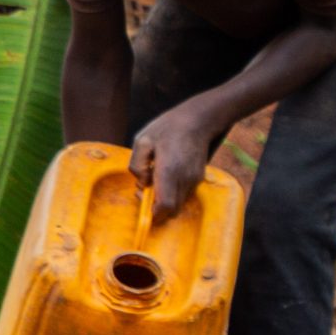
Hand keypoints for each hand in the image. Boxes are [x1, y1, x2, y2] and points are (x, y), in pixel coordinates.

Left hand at [128, 102, 218, 216]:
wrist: (197, 120)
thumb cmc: (167, 128)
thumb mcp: (142, 140)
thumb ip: (136, 164)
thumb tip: (142, 182)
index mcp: (169, 171)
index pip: (165, 206)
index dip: (154, 214)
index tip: (144, 205)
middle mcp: (185, 179)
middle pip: (173, 209)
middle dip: (157, 208)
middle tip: (144, 190)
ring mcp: (195, 179)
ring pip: (179, 203)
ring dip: (165, 199)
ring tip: (155, 178)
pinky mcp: (199, 177)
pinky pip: (184, 193)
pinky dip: (173, 192)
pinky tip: (166, 175)